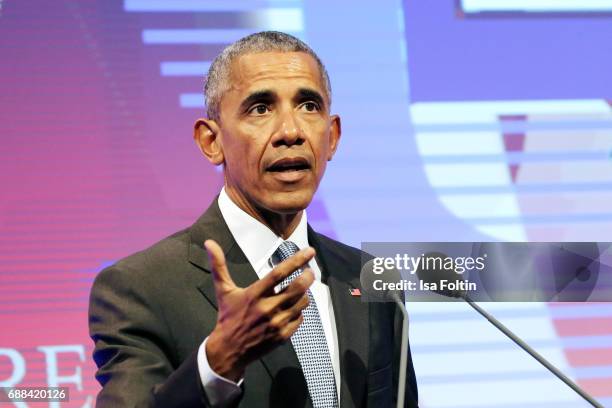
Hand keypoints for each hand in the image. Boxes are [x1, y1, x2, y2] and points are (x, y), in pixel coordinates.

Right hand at [204, 239, 314, 381]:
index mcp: (254, 294)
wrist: (228, 350)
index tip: (309, 251)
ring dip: (304, 294)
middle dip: (308, 276)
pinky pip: (300, 319)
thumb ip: (219, 266)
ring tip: (299, 290)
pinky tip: (292, 308)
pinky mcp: (282, 336)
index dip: (296, 260)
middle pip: (297, 287)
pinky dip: (299, 311)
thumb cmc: (228, 316)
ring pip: (302, 303)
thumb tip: (209, 243)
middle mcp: (267, 308)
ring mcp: (276, 323)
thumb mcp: (223, 290)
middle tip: (309, 271)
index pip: (279, 273)